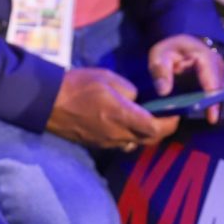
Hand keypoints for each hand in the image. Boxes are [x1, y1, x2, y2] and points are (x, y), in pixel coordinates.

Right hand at [47, 68, 177, 150]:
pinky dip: (130, 136)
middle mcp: (117, 134)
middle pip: (150, 140)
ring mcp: (107, 142)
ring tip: (146, 119)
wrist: (47, 103)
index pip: (155, 129)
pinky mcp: (98, 145)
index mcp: (121, 116)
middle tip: (165, 116)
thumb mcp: (107, 78)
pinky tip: (126, 124)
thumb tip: (138, 100)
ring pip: (136, 144)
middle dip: (162, 130)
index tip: (175, 113)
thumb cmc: (77, 86)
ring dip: (145, 135)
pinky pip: (122, 144)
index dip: (170, 123)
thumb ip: (129, 90)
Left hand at [147, 34, 223, 124]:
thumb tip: (164, 92)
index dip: (212, 98)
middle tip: (210, 120)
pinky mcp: (218, 79)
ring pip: (223, 92)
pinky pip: (219, 93)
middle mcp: (217, 63)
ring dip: (215, 105)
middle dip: (217, 104)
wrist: (175, 46)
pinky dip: (213, 103)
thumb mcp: (159, 57)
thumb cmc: (167, 51)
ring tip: (208, 118)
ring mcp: (220, 71)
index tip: (212, 117)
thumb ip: (160, 72)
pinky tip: (205, 114)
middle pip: (222, 88)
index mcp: (204, 56)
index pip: (212, 79)